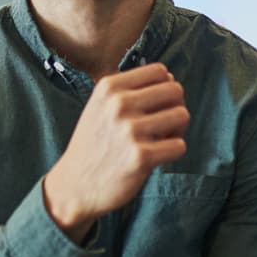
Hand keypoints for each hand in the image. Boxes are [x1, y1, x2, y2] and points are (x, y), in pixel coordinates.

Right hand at [44, 63, 188, 241]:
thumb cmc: (94, 144)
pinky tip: (157, 156)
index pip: (160, 71)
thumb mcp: (100, 106)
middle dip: (175, 107)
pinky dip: (172, 151)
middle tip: (163, 125)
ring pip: (182, 115)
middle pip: (175, 91)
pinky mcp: (141, 157)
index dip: (165, 88)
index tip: (156, 106)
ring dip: (177, 130)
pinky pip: (179, 145)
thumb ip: (131, 90)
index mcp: (109, 87)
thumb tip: (172, 79)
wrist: (74, 185)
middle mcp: (118, 104)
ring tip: (160, 140)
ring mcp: (129, 130)